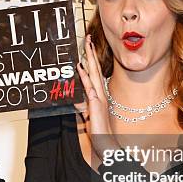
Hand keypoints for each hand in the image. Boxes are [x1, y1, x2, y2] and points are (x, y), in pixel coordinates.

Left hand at [74, 34, 119, 171]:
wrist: (105, 143)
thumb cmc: (99, 131)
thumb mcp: (88, 117)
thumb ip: (83, 108)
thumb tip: (77, 102)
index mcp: (99, 95)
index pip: (95, 74)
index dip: (92, 60)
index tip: (89, 47)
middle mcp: (101, 94)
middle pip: (96, 69)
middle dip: (92, 53)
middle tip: (88, 38)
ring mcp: (99, 97)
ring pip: (94, 74)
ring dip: (90, 59)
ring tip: (86, 45)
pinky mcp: (96, 104)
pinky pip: (89, 87)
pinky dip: (85, 76)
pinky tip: (80, 67)